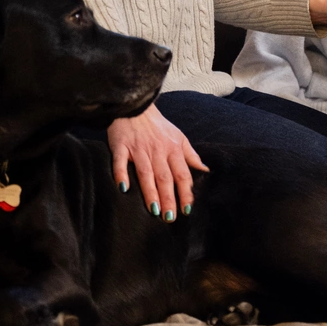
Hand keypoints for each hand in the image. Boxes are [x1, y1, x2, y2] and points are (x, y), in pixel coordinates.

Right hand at [106, 103, 207, 219]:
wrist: (136, 107)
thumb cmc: (158, 125)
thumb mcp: (179, 137)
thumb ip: (191, 155)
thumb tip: (205, 170)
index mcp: (173, 150)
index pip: (182, 174)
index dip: (186, 192)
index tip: (188, 209)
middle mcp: (157, 151)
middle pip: (165, 177)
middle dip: (169, 198)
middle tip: (170, 218)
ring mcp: (139, 149)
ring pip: (146, 173)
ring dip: (150, 192)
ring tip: (154, 210)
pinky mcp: (121, 146)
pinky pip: (120, 161)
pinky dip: (121, 174)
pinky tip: (124, 188)